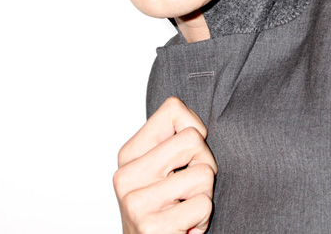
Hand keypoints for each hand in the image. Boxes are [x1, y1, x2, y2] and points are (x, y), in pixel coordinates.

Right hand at [113, 97, 216, 233]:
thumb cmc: (166, 211)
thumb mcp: (164, 170)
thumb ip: (174, 142)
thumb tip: (197, 124)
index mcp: (129, 155)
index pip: (173, 109)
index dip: (196, 132)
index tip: (187, 157)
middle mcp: (126, 175)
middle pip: (193, 139)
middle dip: (205, 165)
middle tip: (189, 189)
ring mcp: (136, 202)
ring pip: (203, 173)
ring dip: (204, 196)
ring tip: (185, 210)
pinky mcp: (151, 227)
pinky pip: (203, 204)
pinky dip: (202, 219)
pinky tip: (183, 228)